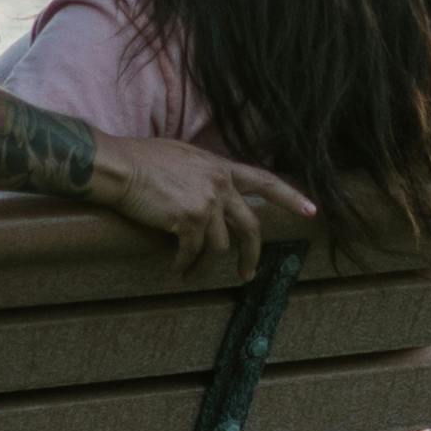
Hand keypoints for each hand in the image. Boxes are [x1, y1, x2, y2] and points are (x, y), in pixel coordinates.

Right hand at [83, 133, 310, 281]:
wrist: (120, 166)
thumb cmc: (141, 160)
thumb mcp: (183, 157)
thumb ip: (203, 173)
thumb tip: (208, 193)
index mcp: (220, 167)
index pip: (264, 181)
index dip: (290, 197)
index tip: (311, 212)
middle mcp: (220, 184)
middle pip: (250, 226)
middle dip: (252, 255)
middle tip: (248, 274)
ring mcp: (207, 202)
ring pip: (219, 246)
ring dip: (205, 265)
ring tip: (190, 273)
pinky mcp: (189, 220)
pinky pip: (193, 252)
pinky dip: (185, 265)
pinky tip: (176, 270)